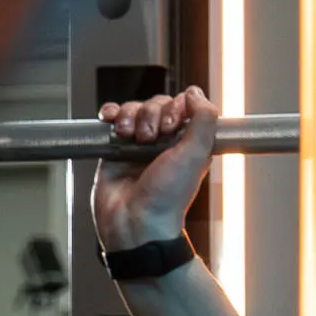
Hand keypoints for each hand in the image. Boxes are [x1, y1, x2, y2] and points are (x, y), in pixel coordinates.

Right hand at [92, 87, 220, 255]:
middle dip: (151, 114)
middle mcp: (165, 142)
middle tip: (149, 139)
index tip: (171, 126)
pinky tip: (111, 122)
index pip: (183, 103)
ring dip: (129, 116)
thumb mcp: (197, 154)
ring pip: (134, 108)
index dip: (175, 107)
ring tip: (128, 138)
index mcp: (188, 142)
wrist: (134, 222)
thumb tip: (194, 92)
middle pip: (156, 103)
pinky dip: (111, 114)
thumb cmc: (167, 198)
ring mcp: (138, 144)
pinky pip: (113, 119)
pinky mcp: (115, 149)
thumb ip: (204, 119)